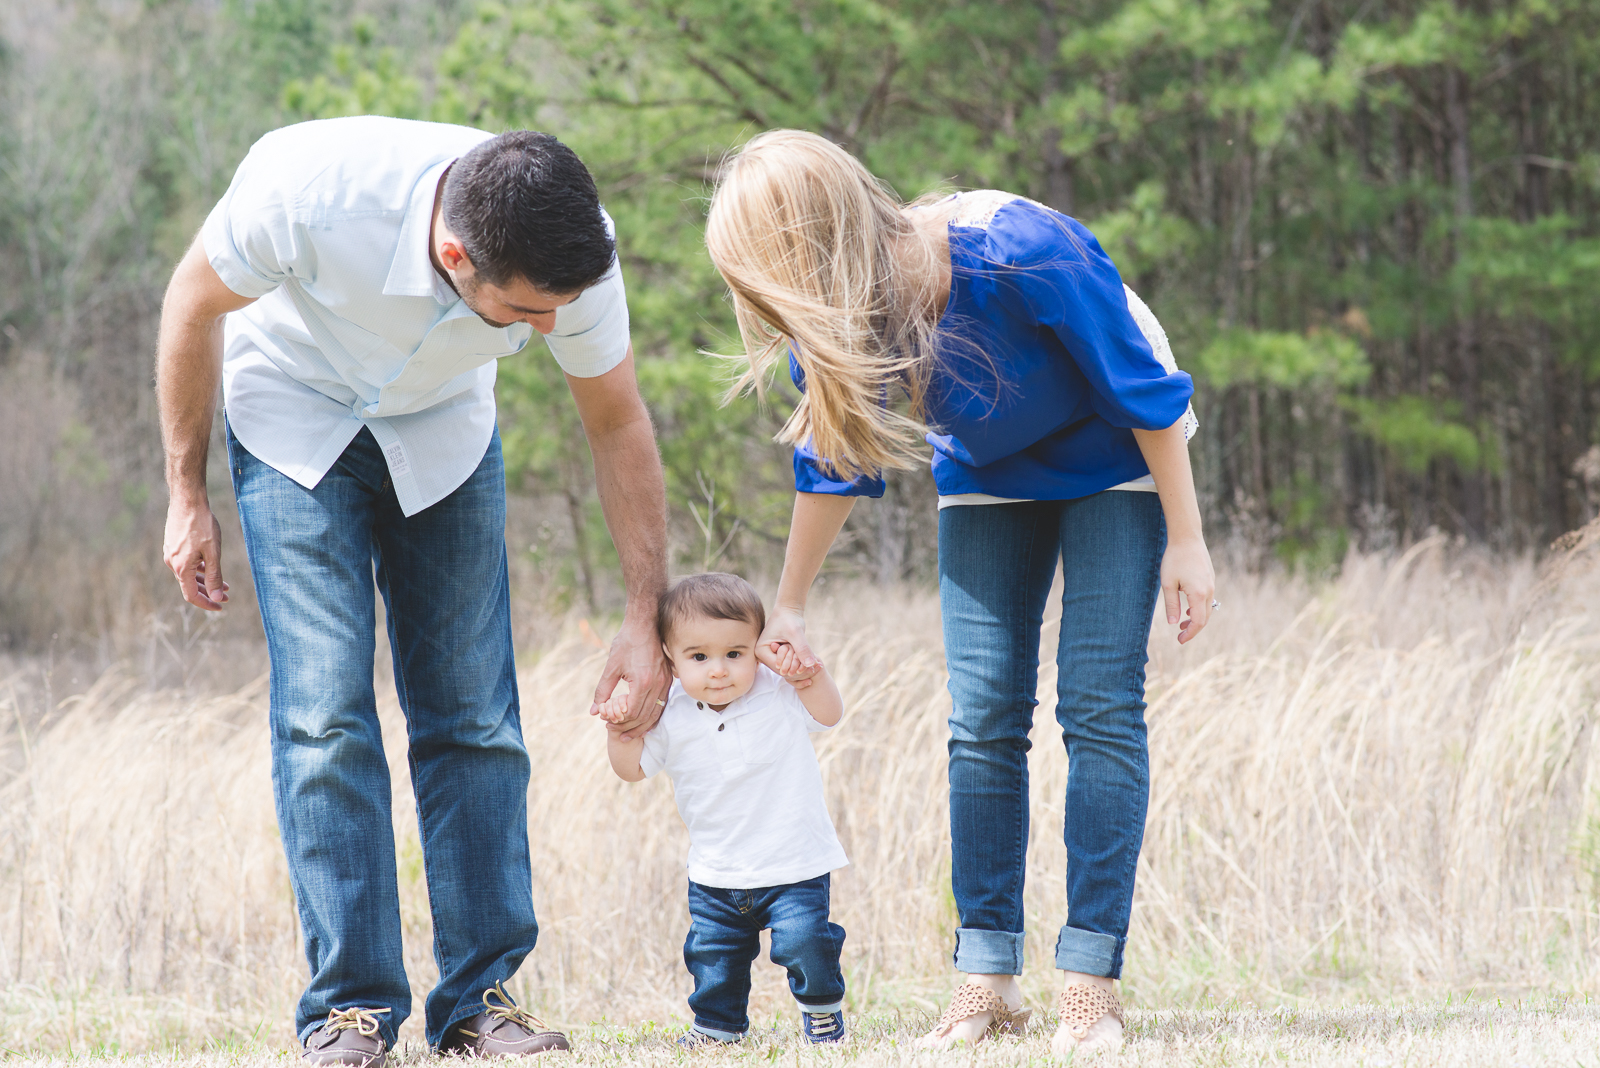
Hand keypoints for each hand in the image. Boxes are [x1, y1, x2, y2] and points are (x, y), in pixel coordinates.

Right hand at [163, 496, 229, 610]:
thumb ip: (214, 576)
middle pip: (190, 586)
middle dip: (209, 593)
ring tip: (224, 584)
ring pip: (188, 574)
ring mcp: (171, 554)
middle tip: (227, 596)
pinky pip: (186, 563)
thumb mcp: (213, 553)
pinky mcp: (173, 545)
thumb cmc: (202, 525)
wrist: (187, 500)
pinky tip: (210, 568)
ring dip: (205, 581)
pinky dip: (198, 569)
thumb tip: (217, 598)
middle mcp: (172, 563)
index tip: (221, 606)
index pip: (191, 595)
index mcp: (181, 568)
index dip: (207, 604)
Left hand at [589, 614, 669, 738]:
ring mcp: (666, 681)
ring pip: (657, 712)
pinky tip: (644, 721)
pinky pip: (663, 703)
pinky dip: (653, 715)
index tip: (607, 724)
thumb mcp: (611, 667)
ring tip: (630, 734)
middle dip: (630, 728)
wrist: (645, 623)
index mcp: (642, 682)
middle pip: (645, 716)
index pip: (633, 712)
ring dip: (643, 726)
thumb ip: (602, 691)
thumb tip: (593, 711)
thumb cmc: (626, 642)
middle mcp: (657, 684)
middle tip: (617, 733)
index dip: (619, 722)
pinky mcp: (669, 678)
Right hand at [757, 606, 819, 688]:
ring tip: (819, 663)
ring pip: (788, 669)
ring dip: (802, 667)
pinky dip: (801, 663)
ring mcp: (769, 656)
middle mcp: (762, 656)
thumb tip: (810, 664)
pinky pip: (790, 664)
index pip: (779, 668)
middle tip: (818, 665)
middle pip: (784, 671)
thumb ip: (802, 648)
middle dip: (800, 669)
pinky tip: (814, 661)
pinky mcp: (777, 655)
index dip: (796, 669)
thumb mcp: (796, 633)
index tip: (812, 665)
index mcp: (761, 651)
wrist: (789, 610)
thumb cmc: (789, 619)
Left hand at [1161, 534, 1214, 643]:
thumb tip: (1173, 623)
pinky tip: (1187, 608)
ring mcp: (1211, 584)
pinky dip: (1199, 608)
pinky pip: (1207, 599)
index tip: (1179, 640)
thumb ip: (1171, 605)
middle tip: (1180, 636)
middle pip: (1204, 618)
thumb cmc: (1175, 559)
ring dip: (1195, 618)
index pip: (1198, 622)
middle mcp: (1209, 591)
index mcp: (1199, 594)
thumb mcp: (1168, 583)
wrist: (1187, 537)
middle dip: (1193, 629)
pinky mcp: (1210, 578)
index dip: (1190, 633)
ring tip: (1181, 623)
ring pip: (1207, 608)